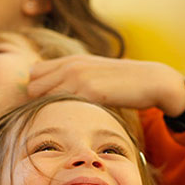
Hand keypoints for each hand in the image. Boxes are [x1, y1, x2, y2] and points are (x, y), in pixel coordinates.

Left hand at [27, 55, 184, 116]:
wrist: (151, 80)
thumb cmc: (122, 82)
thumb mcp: (94, 73)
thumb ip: (73, 78)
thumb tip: (53, 94)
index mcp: (70, 61)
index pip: (33, 74)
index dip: (37, 92)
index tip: (48, 105)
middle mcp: (70, 66)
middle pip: (32, 88)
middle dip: (37, 104)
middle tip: (53, 117)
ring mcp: (78, 77)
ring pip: (42, 98)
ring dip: (47, 112)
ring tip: (63, 122)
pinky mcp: (89, 91)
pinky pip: (61, 106)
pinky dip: (63, 116)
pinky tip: (74, 123)